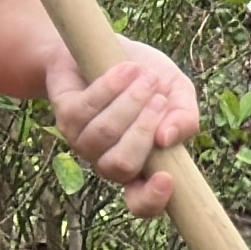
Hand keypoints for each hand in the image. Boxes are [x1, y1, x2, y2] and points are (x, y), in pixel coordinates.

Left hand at [46, 40, 198, 217]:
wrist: (105, 45)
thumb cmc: (146, 76)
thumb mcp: (178, 92)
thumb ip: (186, 116)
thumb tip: (169, 137)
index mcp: (141, 165)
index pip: (141, 203)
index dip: (152, 199)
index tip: (167, 178)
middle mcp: (107, 160)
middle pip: (120, 166)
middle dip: (143, 130)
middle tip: (160, 98)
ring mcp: (82, 141)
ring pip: (103, 135)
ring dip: (130, 102)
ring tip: (146, 76)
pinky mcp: (64, 115)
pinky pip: (86, 107)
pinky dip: (111, 86)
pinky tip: (126, 69)